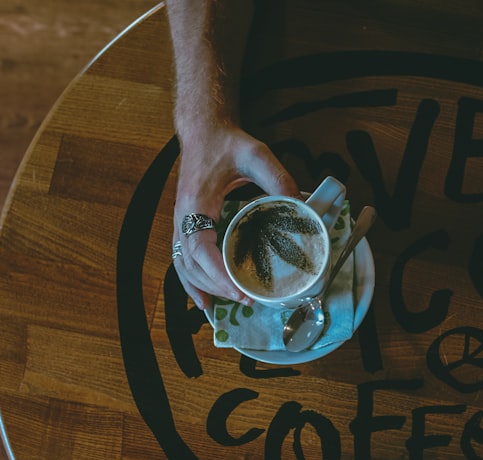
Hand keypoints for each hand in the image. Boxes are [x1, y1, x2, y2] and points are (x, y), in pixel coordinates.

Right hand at [172, 124, 298, 308]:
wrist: (203, 132)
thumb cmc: (226, 143)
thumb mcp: (256, 154)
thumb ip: (278, 178)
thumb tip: (301, 207)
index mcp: (195, 203)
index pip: (200, 248)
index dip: (218, 274)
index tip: (239, 290)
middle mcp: (182, 217)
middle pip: (191, 264)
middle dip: (217, 287)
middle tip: (247, 300)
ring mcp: (180, 222)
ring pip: (184, 266)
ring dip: (204, 288)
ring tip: (230, 305)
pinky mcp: (186, 225)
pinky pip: (183, 260)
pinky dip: (192, 283)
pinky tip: (206, 300)